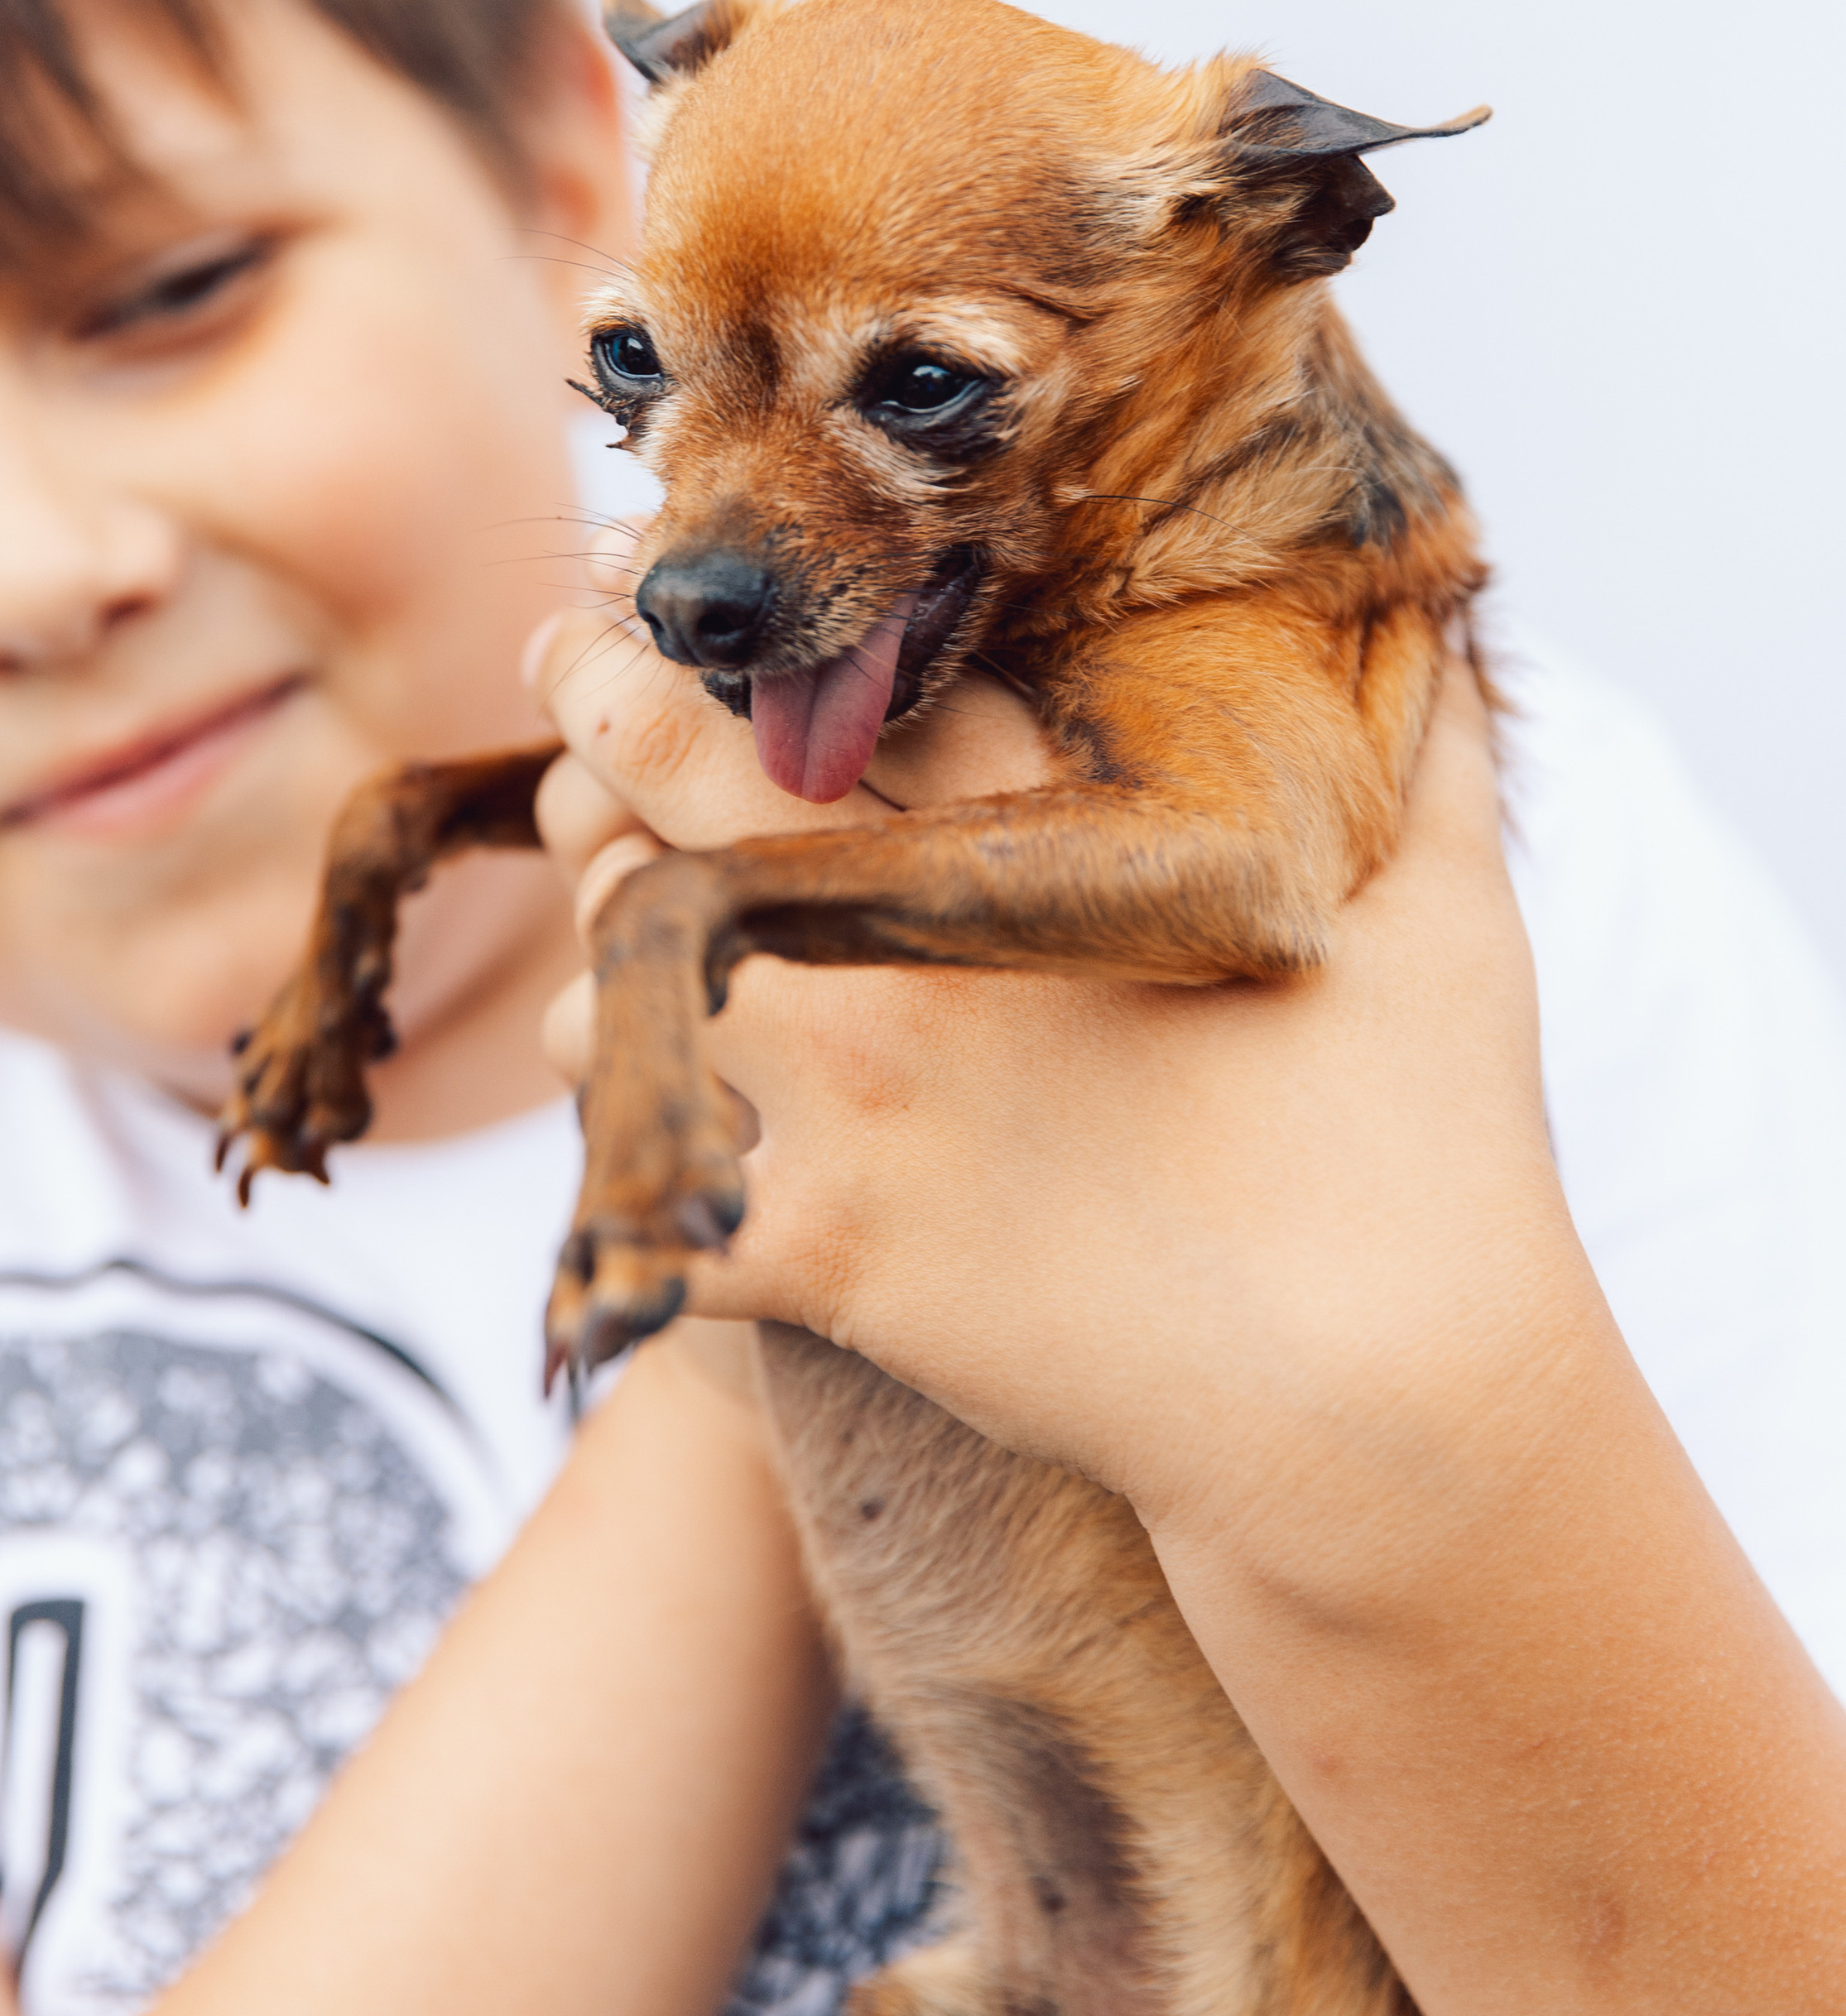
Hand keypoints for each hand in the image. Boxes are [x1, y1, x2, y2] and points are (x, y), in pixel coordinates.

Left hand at [529, 601, 1566, 1550]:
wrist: (1390, 1412)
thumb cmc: (1432, 1154)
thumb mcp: (1446, 916)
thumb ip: (1427, 755)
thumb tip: (1442, 623)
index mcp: (1050, 845)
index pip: (848, 684)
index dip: (740, 630)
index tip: (680, 603)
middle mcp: (918, 946)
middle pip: (673, 772)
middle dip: (601, 701)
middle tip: (570, 667)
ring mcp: (857, 1098)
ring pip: (613, 978)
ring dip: (608, 973)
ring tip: (620, 979)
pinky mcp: (828, 1260)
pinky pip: (634, 1188)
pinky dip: (624, 1181)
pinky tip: (650, 1185)